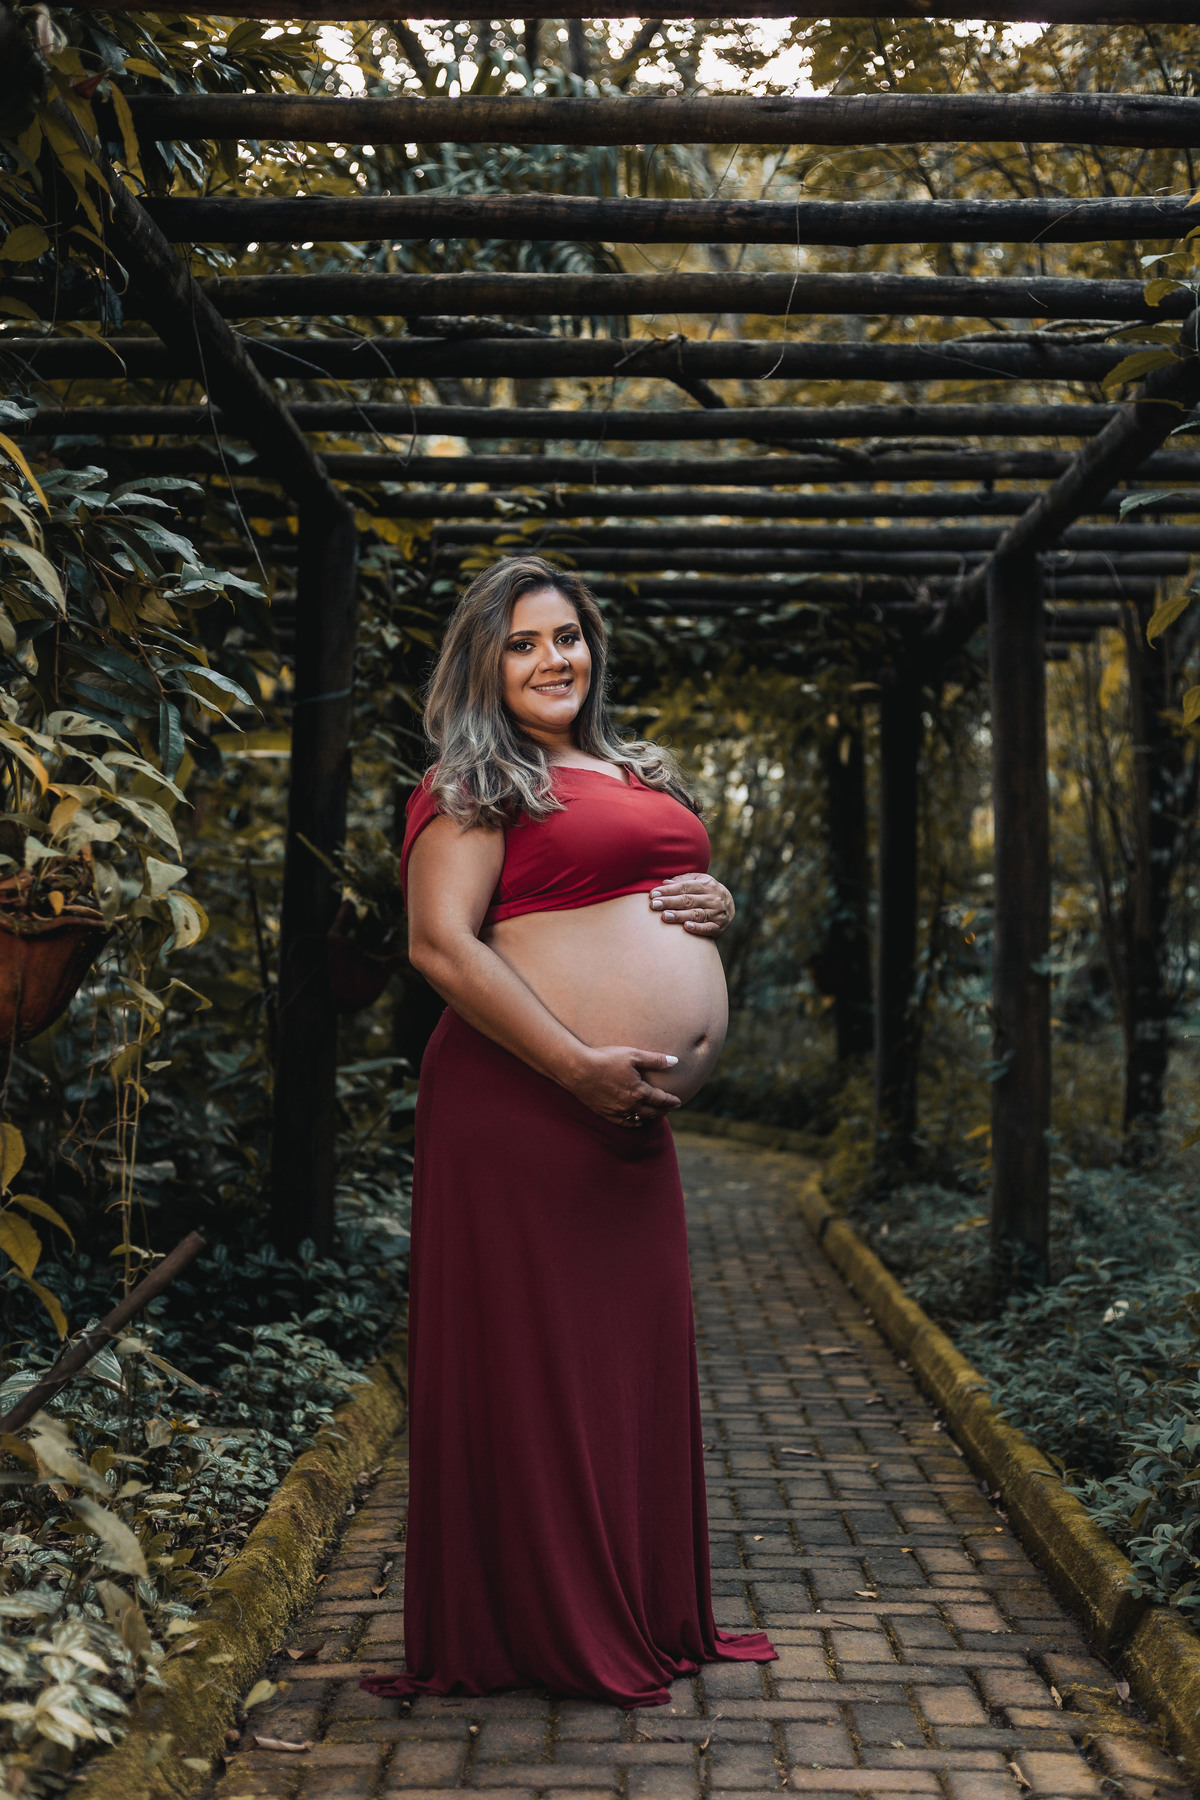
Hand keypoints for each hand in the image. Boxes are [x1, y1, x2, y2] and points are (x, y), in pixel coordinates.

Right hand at [565, 1046, 682, 1127]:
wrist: (578, 1070)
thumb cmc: (605, 1059)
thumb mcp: (633, 1054)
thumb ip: (655, 1060)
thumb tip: (675, 1061)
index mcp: (639, 1091)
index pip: (661, 1099)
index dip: (671, 1101)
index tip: (678, 1101)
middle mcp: (630, 1105)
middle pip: (652, 1112)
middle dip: (664, 1110)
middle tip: (671, 1109)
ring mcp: (617, 1111)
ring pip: (639, 1119)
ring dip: (651, 1117)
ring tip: (657, 1115)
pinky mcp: (605, 1113)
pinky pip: (624, 1123)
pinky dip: (634, 1123)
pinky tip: (637, 1121)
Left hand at [650, 873, 734, 938]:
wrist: (731, 906)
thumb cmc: (707, 892)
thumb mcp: (699, 881)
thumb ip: (682, 881)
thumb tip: (664, 883)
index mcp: (706, 884)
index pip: (685, 887)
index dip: (668, 890)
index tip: (653, 894)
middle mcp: (713, 898)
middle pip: (688, 900)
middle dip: (670, 902)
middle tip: (654, 905)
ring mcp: (717, 913)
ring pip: (696, 914)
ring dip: (680, 915)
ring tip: (665, 916)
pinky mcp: (719, 926)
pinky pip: (708, 928)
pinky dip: (698, 928)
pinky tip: (686, 927)